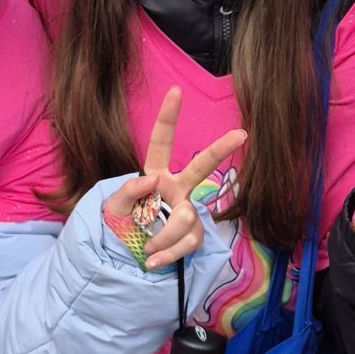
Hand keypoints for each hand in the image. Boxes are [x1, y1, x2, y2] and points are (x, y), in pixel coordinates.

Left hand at [104, 86, 245, 269]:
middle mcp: (176, 189)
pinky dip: (168, 254)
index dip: (168, 118)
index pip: (161, 143)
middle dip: (220, 149)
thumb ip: (127, 191)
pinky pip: (188, 242)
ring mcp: (187, 211)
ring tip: (146, 247)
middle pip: (201, 166)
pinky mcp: (194, 235)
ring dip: (164, 236)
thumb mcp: (113, 206)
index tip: (175, 91)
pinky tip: (153, 261)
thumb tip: (151, 180)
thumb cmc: (121, 222)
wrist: (127, 254)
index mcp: (155, 174)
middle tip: (240, 134)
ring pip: (187, 218)